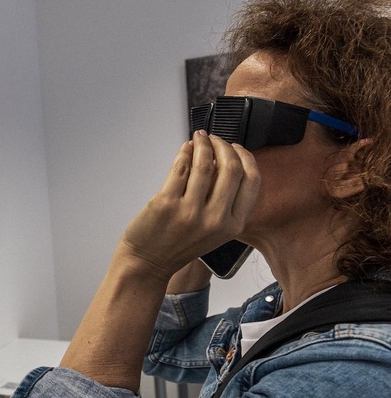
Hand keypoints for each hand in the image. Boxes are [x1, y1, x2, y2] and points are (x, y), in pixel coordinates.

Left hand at [118, 131, 259, 281]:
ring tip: (199, 138)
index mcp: (233, 225)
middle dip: (224, 146)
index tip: (237, 148)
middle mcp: (215, 219)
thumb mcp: (215, 231)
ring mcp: (190, 211)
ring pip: (205, 164)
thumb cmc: (179, 244)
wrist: (149, 262)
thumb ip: (225, 202)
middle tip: (214, 140)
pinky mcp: (166, 203)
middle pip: (231, 168)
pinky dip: (184, 152)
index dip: (246, 158)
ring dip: (203, 145)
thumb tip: (226, 161)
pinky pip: (180, 168)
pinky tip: (185, 149)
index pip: (252, 181)